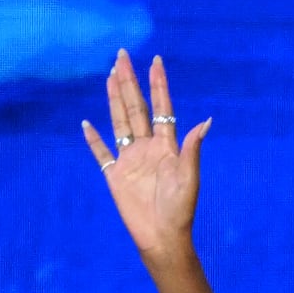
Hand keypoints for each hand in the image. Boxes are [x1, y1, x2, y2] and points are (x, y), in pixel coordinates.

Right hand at [82, 50, 210, 261]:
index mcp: (167, 146)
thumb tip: (207, 121)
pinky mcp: (115, 176)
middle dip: (129, 81)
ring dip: (114, 99)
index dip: (158, 84)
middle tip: (122, 55)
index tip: (155, 60)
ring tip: (110, 76)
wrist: (162, 236)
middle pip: (136, 107)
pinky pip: (101, 153)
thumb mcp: (189, 177)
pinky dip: (93, 139)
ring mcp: (130, 160)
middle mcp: (148, 148)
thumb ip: (192, 148)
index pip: (162, 107)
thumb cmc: (180, 210)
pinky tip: (86, 124)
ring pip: (120, 122)